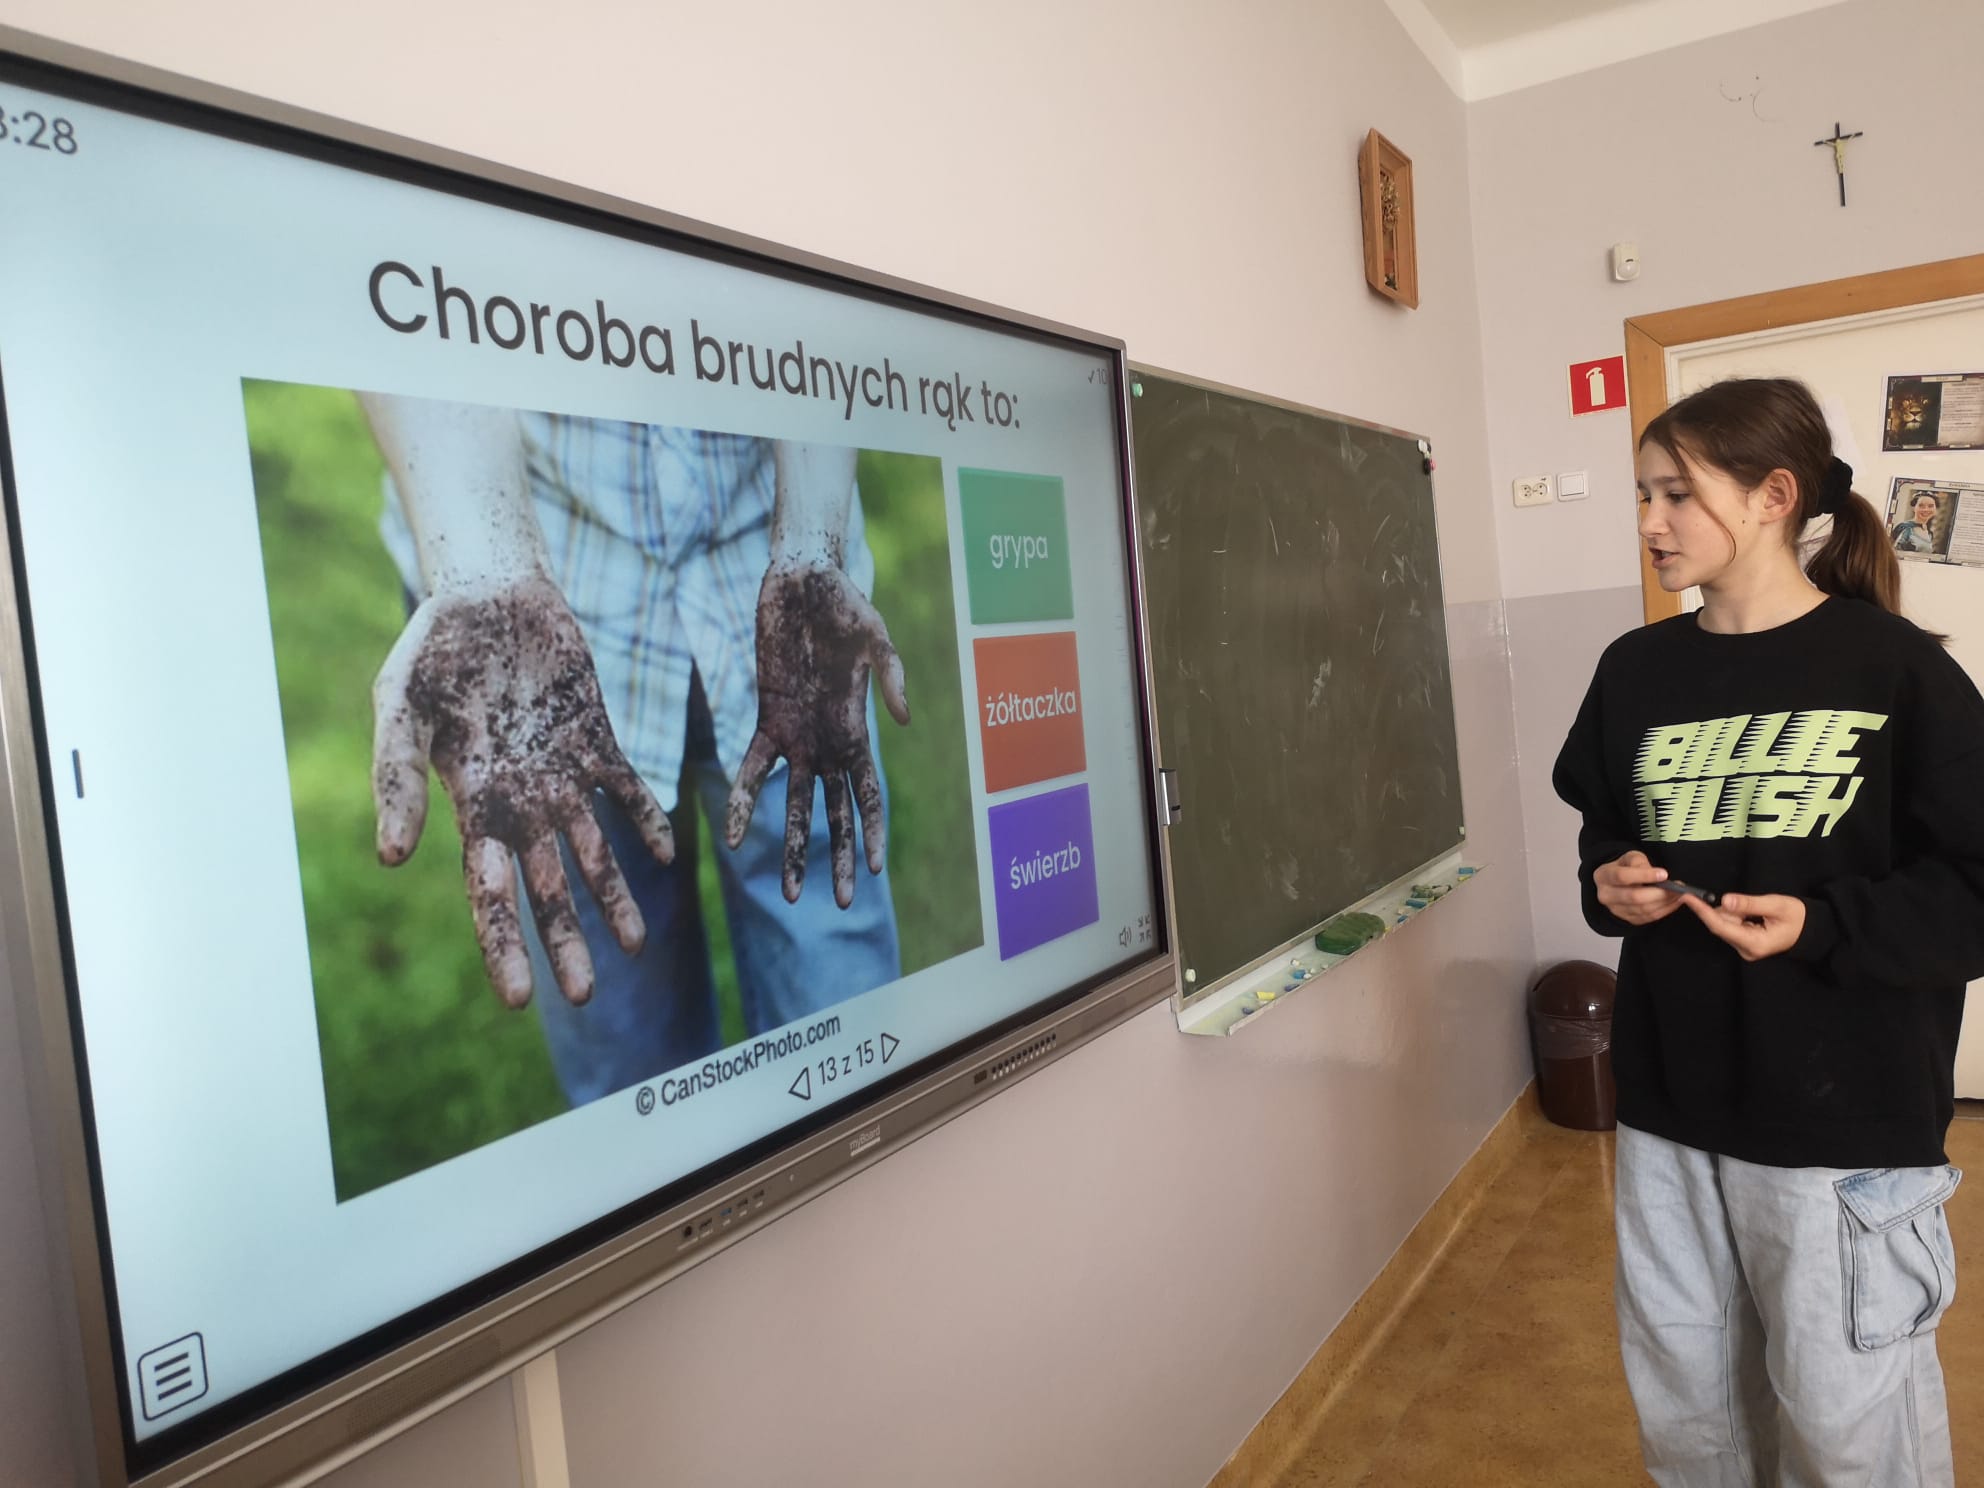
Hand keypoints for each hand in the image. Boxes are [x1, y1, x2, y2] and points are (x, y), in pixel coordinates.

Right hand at [372, 576, 674, 1007]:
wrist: (485, 594)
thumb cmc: (432, 651)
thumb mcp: (399, 708)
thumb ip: (395, 778)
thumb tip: (391, 857)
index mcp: (472, 805)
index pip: (490, 893)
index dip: (503, 944)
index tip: (516, 998)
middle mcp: (521, 802)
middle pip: (547, 887)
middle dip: (565, 939)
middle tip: (586, 993)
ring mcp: (561, 773)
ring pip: (593, 850)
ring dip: (613, 896)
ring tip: (636, 945)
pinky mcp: (596, 738)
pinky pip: (626, 787)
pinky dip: (645, 819)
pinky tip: (666, 854)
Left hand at [725, 558, 909, 905]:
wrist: (801, 581)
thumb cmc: (846, 603)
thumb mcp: (877, 638)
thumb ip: (891, 678)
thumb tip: (901, 721)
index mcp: (860, 734)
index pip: (869, 798)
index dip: (871, 833)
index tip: (872, 871)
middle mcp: (828, 745)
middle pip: (835, 815)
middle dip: (836, 858)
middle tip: (838, 903)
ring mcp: (796, 737)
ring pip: (797, 806)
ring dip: (794, 848)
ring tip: (790, 894)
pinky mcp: (765, 719)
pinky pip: (751, 770)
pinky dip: (744, 803)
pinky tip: (733, 838)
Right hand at [1593, 850, 1684, 926]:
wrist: (1616, 883)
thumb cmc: (1625, 868)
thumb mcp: (1630, 858)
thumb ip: (1640, 863)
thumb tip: (1656, 874)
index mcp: (1603, 876)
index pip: (1623, 877)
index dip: (1644, 876)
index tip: (1664, 874)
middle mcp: (1606, 895)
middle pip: (1634, 897)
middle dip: (1659, 893)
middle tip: (1676, 887)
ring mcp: (1616, 910)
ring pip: (1643, 909)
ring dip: (1665, 902)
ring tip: (1679, 894)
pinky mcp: (1627, 919)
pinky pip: (1648, 918)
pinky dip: (1664, 910)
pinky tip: (1674, 902)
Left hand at [1679, 892, 1805, 961]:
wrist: (1812, 929)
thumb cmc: (1798, 916)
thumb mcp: (1775, 905)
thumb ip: (1749, 903)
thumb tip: (1724, 900)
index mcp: (1754, 943)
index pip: (1721, 927)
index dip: (1703, 912)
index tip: (1688, 897)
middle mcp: (1746, 950)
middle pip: (1720, 926)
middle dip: (1716, 909)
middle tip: (1713, 894)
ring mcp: (1745, 948)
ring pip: (1725, 925)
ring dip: (1727, 911)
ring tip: (1745, 905)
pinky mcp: (1745, 943)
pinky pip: (1731, 926)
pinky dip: (1732, 915)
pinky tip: (1742, 909)